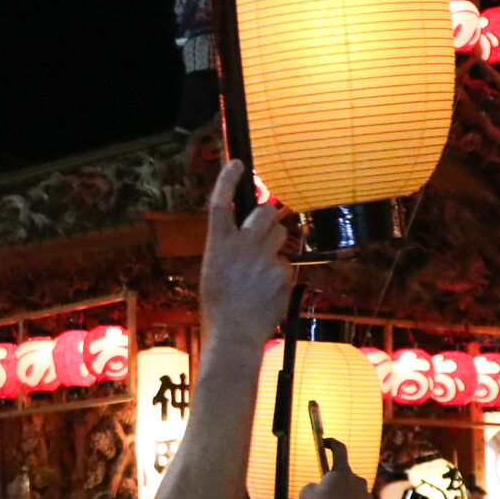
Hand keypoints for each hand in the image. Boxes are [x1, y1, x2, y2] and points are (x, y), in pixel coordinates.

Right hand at [197, 162, 290, 357]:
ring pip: (280, 237)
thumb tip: (245, 233)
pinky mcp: (283, 274)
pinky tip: (267, 293)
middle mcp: (241, 246)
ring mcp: (265, 259)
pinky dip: (279, 275)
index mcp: (217, 244)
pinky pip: (285, 264)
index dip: (228, 180)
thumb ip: (228, 247)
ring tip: (260, 273)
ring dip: (274, 246)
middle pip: (264, 212)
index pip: (220, 203)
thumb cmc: (219, 305)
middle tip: (263, 229)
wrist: (235, 334)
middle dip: (266, 216)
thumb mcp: (214, 270)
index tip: (237, 164)